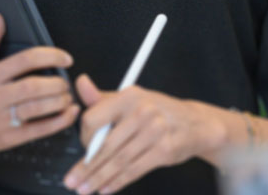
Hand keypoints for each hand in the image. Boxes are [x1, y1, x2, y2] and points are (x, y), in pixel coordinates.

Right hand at [0, 13, 79, 156]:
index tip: (65, 58)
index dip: (51, 56)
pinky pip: (39, 130)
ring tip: (66, 96)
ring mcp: (0, 120)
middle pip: (33, 87)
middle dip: (56, 83)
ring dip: (60, 101)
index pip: (25, 60)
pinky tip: (68, 113)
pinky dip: (59, 122)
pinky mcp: (8, 138)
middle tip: (65, 81)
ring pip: (37, 108)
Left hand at [63, 74, 227, 194]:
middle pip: (105, 145)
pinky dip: (118, 182)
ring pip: (118, 161)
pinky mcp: (164, 150)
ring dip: (99, 178)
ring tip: (86, 188)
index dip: (84, 138)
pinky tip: (106, 188)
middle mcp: (143, 111)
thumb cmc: (159, 111)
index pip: (94, 119)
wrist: (195, 123)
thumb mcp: (132, 99)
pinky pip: (134, 170)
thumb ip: (102, 98)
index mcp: (129, 96)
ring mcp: (155, 131)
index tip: (82, 150)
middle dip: (86, 167)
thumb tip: (80, 84)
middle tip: (72, 180)